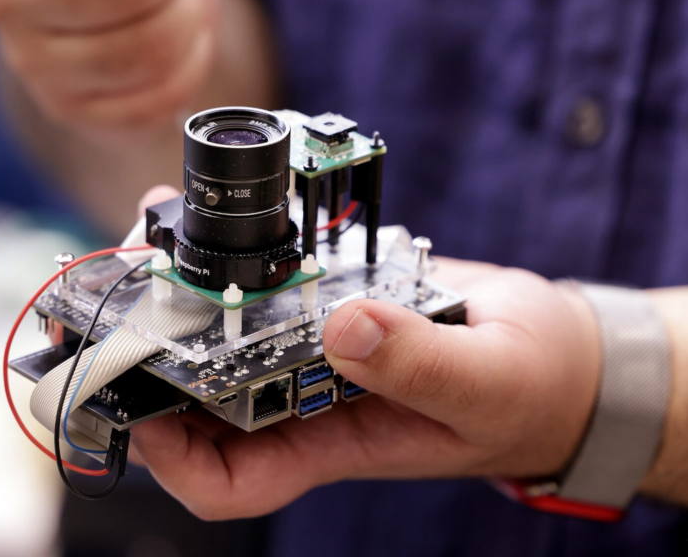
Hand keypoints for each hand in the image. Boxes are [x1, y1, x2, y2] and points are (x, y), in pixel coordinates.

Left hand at [128, 190, 601, 519]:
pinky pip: (270, 277)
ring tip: (156, 232)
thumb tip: (343, 328)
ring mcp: (316, 341)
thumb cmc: (531, 393)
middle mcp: (308, 394)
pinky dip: (238, 248)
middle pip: (199, 396)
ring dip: (180, 289)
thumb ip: (422, 367)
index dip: (173, 459)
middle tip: (132, 288)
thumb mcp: (487, 386)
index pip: (230, 480)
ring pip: (222, 329)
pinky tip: (216, 208)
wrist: (556, 353)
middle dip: (151, 349)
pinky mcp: (332, 293)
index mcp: (334, 439)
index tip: (146, 406)